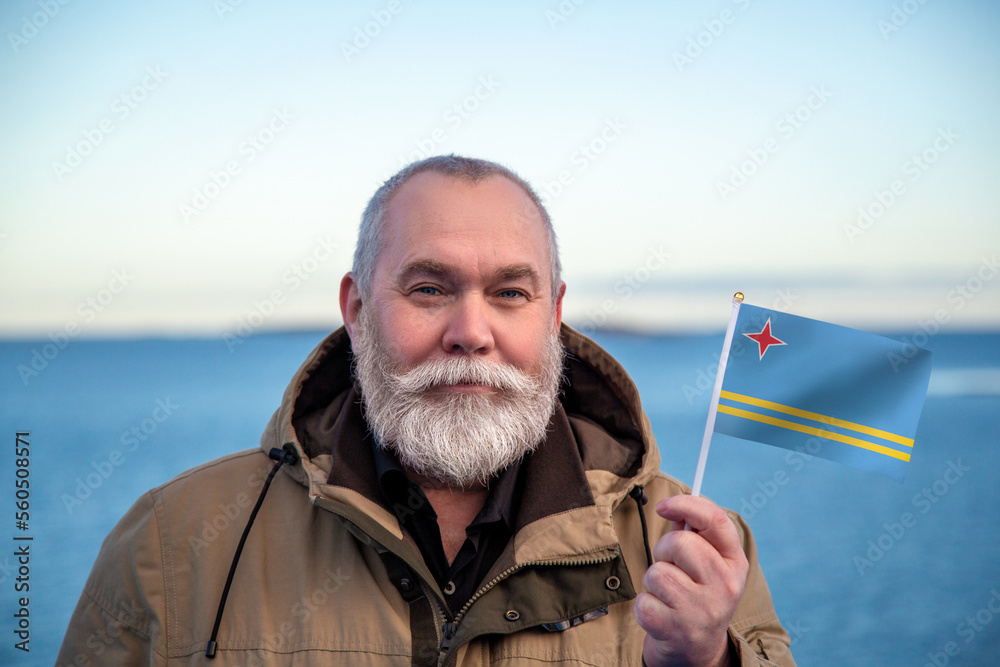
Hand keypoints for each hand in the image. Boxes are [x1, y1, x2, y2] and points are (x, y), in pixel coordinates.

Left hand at [634, 495, 748, 666]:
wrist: (698, 650)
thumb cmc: (696, 595)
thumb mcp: (706, 565)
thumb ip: (692, 534)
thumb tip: (673, 506)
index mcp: (734, 562)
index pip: (716, 520)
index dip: (686, 504)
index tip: (663, 505)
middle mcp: (725, 585)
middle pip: (681, 542)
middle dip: (664, 549)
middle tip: (669, 564)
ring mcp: (703, 609)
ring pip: (657, 572)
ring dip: (653, 580)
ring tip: (667, 593)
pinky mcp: (678, 629)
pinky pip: (644, 600)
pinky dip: (645, 606)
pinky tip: (661, 613)